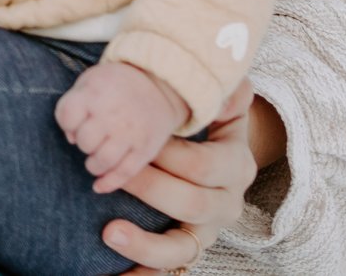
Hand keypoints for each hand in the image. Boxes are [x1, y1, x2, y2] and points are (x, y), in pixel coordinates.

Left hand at [56, 60, 190, 194]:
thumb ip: (74, 104)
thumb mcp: (90, 80)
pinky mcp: (145, 149)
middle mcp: (113, 114)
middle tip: (90, 139)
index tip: (74, 122)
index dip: (66, 123)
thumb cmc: (115, 84)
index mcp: (95, 93)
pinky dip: (109, 183)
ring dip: (93, 165)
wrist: (158, 85)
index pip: (67, 116)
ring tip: (95, 160)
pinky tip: (99, 185)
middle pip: (85, 141)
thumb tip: (70, 138)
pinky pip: (124, 173)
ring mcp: (131, 133)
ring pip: (103, 160)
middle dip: (83, 143)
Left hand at [102, 80, 263, 273]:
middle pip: (189, 204)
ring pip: (182, 248)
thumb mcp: (223, 107)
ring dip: (144, 244)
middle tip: (113, 175)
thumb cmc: (209, 127)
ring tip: (109, 232)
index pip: (202, 166)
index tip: (134, 139)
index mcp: (236, 168)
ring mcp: (206, 233)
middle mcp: (226, 205)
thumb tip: (234, 88)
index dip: (167, 155)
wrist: (219, 163)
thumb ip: (226, 94)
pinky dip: (141, 275)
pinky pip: (168, 270)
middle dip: (149, 188)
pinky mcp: (187, 251)